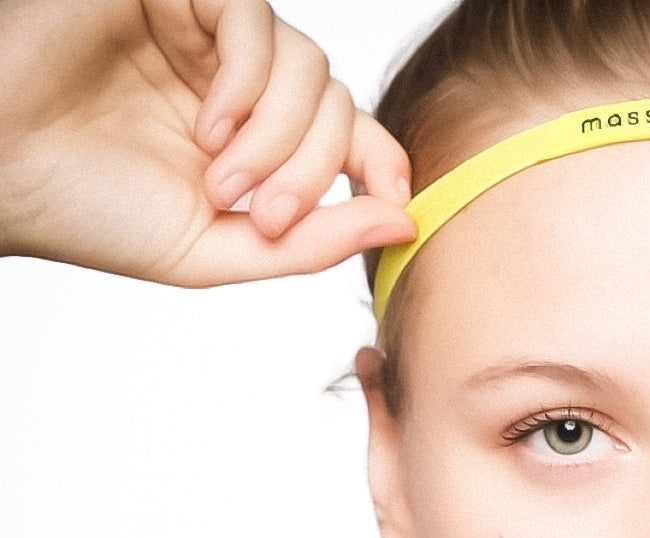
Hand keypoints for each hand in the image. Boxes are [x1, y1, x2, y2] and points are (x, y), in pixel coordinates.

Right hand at [0, 0, 415, 284]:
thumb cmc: (92, 213)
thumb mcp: (219, 249)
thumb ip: (312, 241)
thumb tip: (405, 222)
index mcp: (251, 142)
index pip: (348, 134)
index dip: (384, 161)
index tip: (397, 201)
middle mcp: (236, 86)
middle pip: (335, 104)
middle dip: (312, 168)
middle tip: (261, 213)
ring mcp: (203, 38)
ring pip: (307, 64)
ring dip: (279, 135)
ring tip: (220, 178)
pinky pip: (254, 18)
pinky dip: (249, 80)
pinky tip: (208, 125)